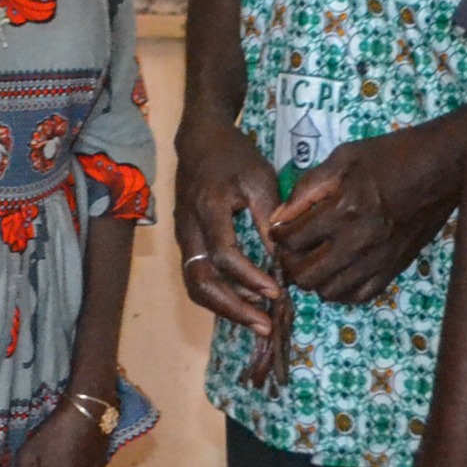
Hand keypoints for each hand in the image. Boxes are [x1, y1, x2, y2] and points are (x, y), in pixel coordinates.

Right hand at [172, 120, 284, 331]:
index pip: (224, 255)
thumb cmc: (234, 157)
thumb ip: (270, 218)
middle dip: (233, 308)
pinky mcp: (186, 243)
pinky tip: (246, 301)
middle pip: (200, 281)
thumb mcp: (260, 179)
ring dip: (225, 307)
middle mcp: (189, 229)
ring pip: (195, 285)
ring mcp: (183, 238)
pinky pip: (197, 277)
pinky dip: (220, 295)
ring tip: (257, 320)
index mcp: (208, 209)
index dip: (250, 277)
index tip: (277, 291)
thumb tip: (283, 259)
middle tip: (264, 325)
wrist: (200, 141)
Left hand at [271, 112, 466, 306]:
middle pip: (306, 276)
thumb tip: (279, 216)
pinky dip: (343, 289)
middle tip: (293, 249)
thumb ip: (307, 188)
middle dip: (290, 264)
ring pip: (329, 292)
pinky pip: (359, 296)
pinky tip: (340, 270)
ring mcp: (378, 259)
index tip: (281, 229)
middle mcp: (358, 241)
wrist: (441, 168)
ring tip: (316, 260)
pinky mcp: (394, 268)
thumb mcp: (342, 158)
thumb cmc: (390, 156)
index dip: (277, 236)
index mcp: (343, 209)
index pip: (291, 241)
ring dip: (315, 279)